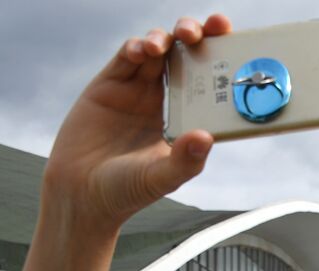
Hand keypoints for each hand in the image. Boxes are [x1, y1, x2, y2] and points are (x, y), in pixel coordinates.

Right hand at [41, 15, 230, 234]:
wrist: (81, 194)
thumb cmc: (127, 191)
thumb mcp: (160, 178)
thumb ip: (184, 161)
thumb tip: (206, 137)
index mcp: (187, 118)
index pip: (212, 81)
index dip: (223, 60)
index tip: (238, 44)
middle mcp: (166, 99)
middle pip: (187, 56)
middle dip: (200, 35)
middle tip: (212, 28)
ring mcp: (137, 89)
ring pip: (159, 50)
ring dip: (168, 38)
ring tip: (174, 41)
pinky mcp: (109, 85)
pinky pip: (127, 57)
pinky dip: (137, 47)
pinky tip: (145, 50)